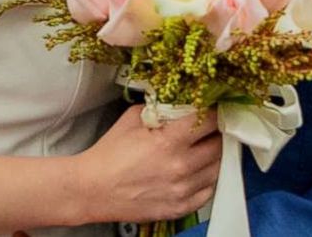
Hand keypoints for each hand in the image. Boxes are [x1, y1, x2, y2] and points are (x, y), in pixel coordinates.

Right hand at [77, 105, 220, 223]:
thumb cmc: (109, 154)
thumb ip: (161, 109)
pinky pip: (208, 191)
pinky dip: (206, 179)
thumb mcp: (133, 119)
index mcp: (168, 142)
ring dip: (212, 156)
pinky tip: (196, 170)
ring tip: (201, 148)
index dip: (213, 111)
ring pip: (217, 168)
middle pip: (218, 144)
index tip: (213, 108)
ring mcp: (182, 190)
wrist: (93, 189)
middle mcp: (180, 167)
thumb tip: (179, 103)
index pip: (209, 121)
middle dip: (215, 133)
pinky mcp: (180, 208)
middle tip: (209, 128)